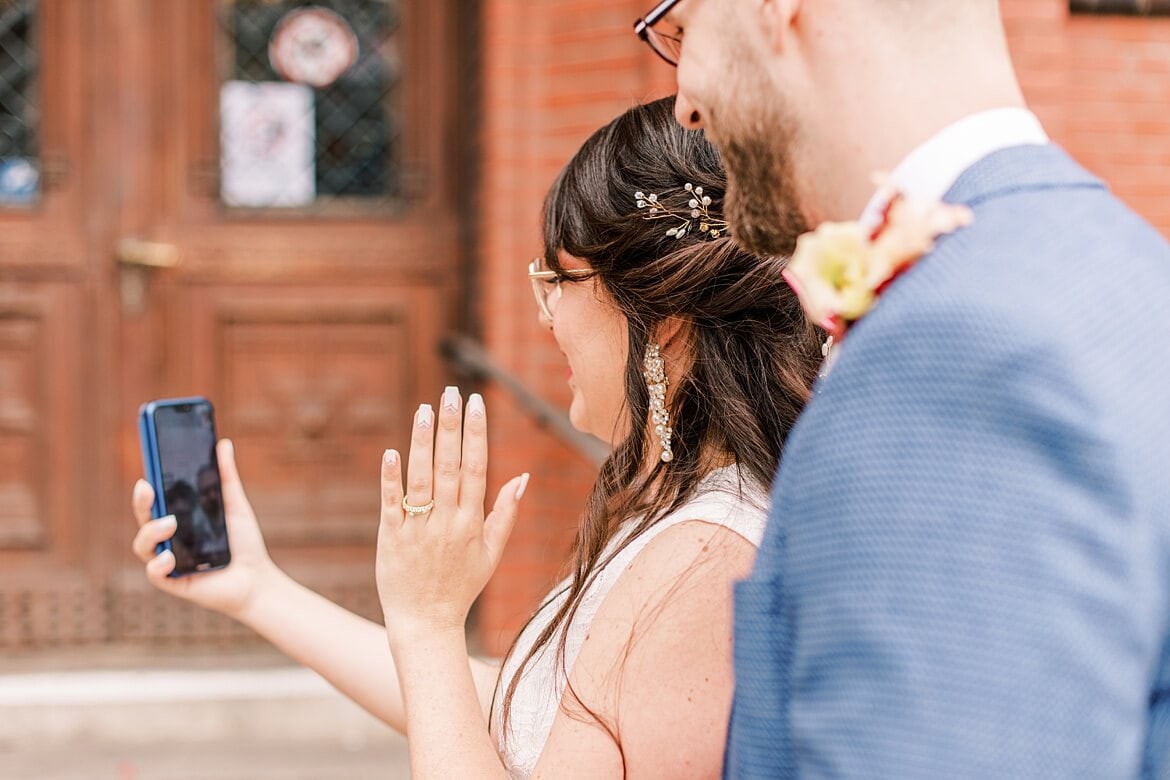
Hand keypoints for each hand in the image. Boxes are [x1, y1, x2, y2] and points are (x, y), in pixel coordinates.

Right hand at [130, 438, 276, 620]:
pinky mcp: (172, 581)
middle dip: (141, 502)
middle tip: (147, 487)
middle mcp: (167, 538)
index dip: (147, 485)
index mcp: (178, 518)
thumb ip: (226, 477)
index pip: (155, 499)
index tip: (147, 467)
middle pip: (143, 518)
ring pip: (143, 544)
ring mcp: (167, 560)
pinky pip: (155, 573)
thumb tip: (223, 443)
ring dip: (151, 531)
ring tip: (170, 523)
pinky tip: (170, 557)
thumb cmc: (244, 543)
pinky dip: (159, 564)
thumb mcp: (234, 506)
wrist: (256, 578)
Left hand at [375, 388, 527, 639]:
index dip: (475, 435)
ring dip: (423, 443)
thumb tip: (522, 476)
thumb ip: (505, 513)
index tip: (475, 403)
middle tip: (450, 393)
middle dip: (451, 428)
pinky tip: (392, 452)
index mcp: (471, 523)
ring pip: (421, 480)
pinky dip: (390, 478)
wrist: (426, 622)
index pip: (475, 469)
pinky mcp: (391, 538)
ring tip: (424, 410)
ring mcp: (417, 529)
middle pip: (449, 467)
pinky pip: (390, 504)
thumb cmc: (461, 585)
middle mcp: (446, 522)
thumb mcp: (491, 553)